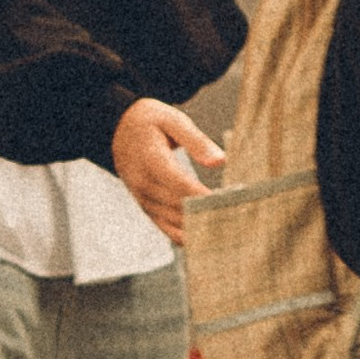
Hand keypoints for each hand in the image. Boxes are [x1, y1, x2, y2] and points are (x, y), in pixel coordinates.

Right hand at [112, 96, 223, 237]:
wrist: (119, 130)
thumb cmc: (152, 122)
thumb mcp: (173, 120)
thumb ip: (197, 141)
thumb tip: (220, 162)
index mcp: (150, 159)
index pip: (181, 184)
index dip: (206, 196)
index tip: (232, 202)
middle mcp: (143, 184)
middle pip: (180, 207)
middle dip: (209, 212)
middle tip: (240, 218)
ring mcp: (143, 199)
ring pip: (175, 222)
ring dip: (201, 227)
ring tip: (231, 230)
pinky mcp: (146, 209)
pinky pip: (167, 230)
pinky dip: (188, 236)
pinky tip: (209, 238)